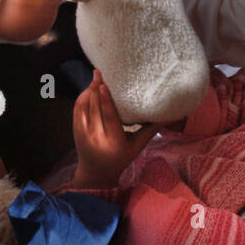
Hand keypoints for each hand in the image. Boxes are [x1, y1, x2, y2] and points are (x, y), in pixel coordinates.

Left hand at [71, 70, 156, 188]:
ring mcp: (83, 133)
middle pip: (94, 107)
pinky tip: (89, 88)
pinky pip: (77, 109)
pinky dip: (83, 97)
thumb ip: (150, 130)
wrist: (96, 172)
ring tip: (96, 76)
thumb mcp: (137, 146)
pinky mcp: (75, 130)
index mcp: (114, 141)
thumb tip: (169, 116)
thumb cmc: (120, 158)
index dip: (105, 99)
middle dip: (96, 88)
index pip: (109, 117)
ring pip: (84, 106)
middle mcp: (96, 136)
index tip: (104, 84)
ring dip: (88, 90)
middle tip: (101, 72)